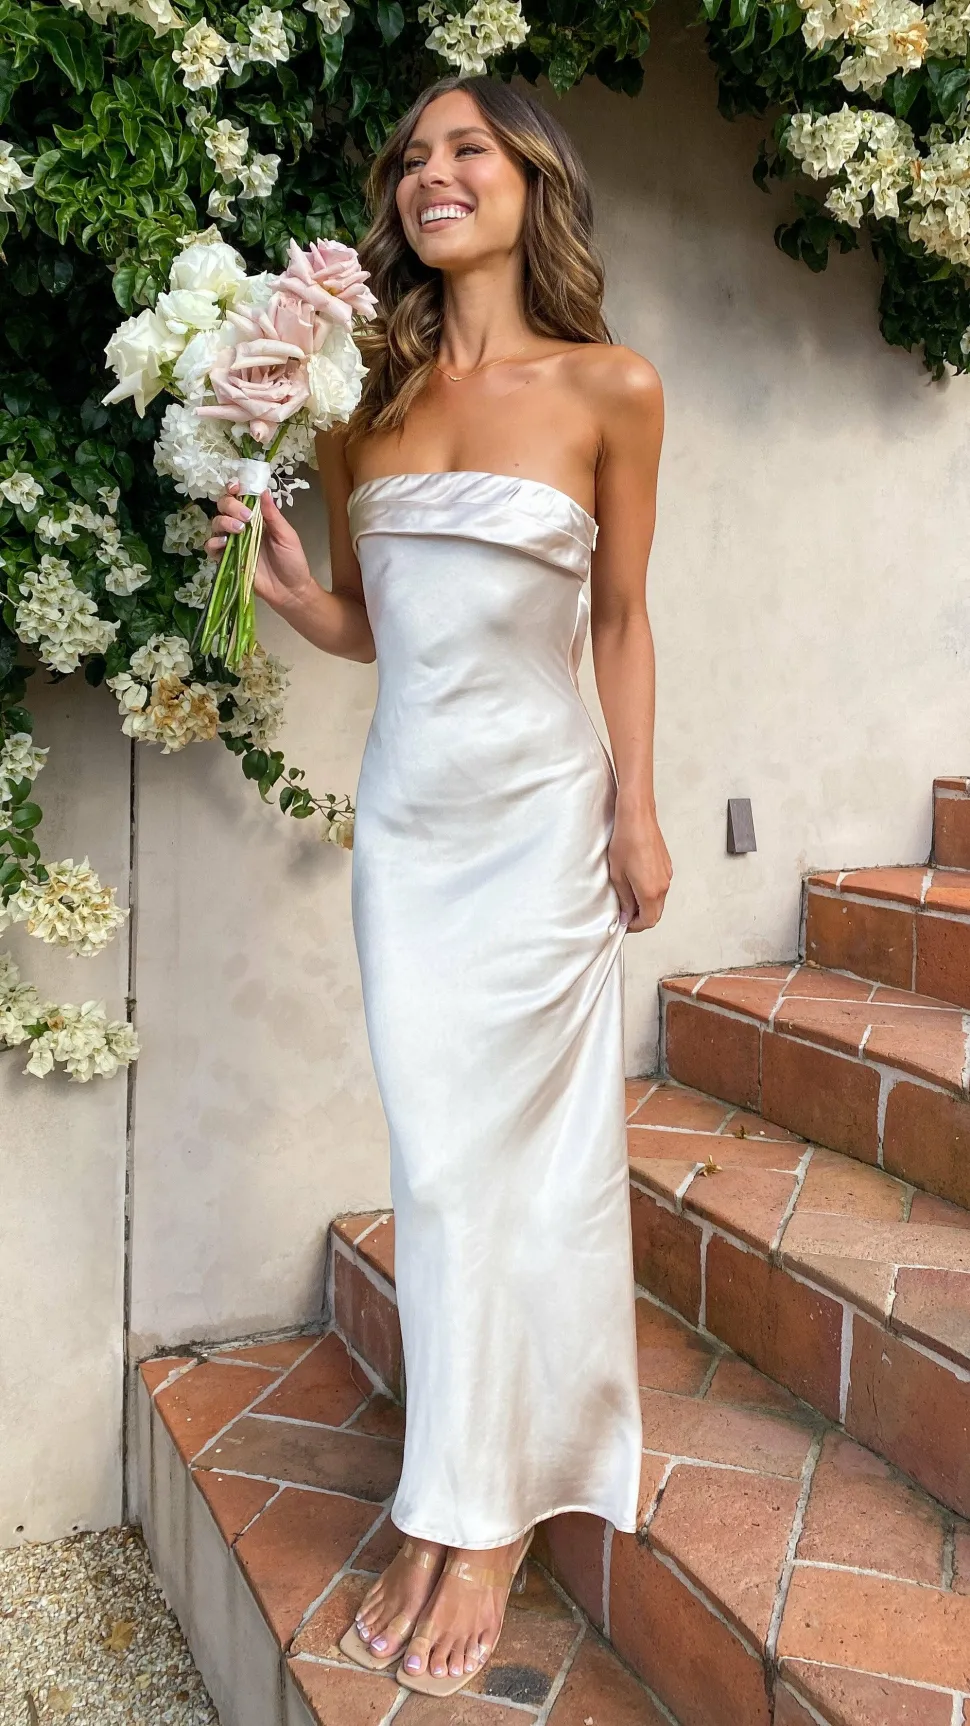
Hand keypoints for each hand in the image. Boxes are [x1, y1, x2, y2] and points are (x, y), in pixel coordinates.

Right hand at [204, 481, 316, 614]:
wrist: (290, 590)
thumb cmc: (292, 561)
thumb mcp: (286, 535)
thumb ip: (273, 515)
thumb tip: (263, 491)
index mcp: (257, 517)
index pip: (239, 497)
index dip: (234, 489)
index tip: (236, 487)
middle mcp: (241, 526)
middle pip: (223, 506)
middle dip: (231, 506)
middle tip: (246, 517)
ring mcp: (233, 542)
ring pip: (215, 523)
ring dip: (224, 522)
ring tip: (239, 530)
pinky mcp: (226, 559)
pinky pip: (211, 547)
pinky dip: (213, 542)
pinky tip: (224, 543)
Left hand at [608, 802, 671, 932]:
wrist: (637, 817)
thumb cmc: (625, 842)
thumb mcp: (617, 875)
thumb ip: (624, 899)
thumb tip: (626, 915)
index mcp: (650, 892)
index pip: (648, 921)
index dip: (634, 926)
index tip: (623, 923)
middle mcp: (663, 886)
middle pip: (655, 913)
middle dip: (640, 918)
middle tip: (624, 913)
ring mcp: (667, 875)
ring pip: (658, 901)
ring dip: (645, 904)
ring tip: (627, 896)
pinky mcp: (667, 866)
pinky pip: (660, 887)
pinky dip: (650, 892)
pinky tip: (636, 882)